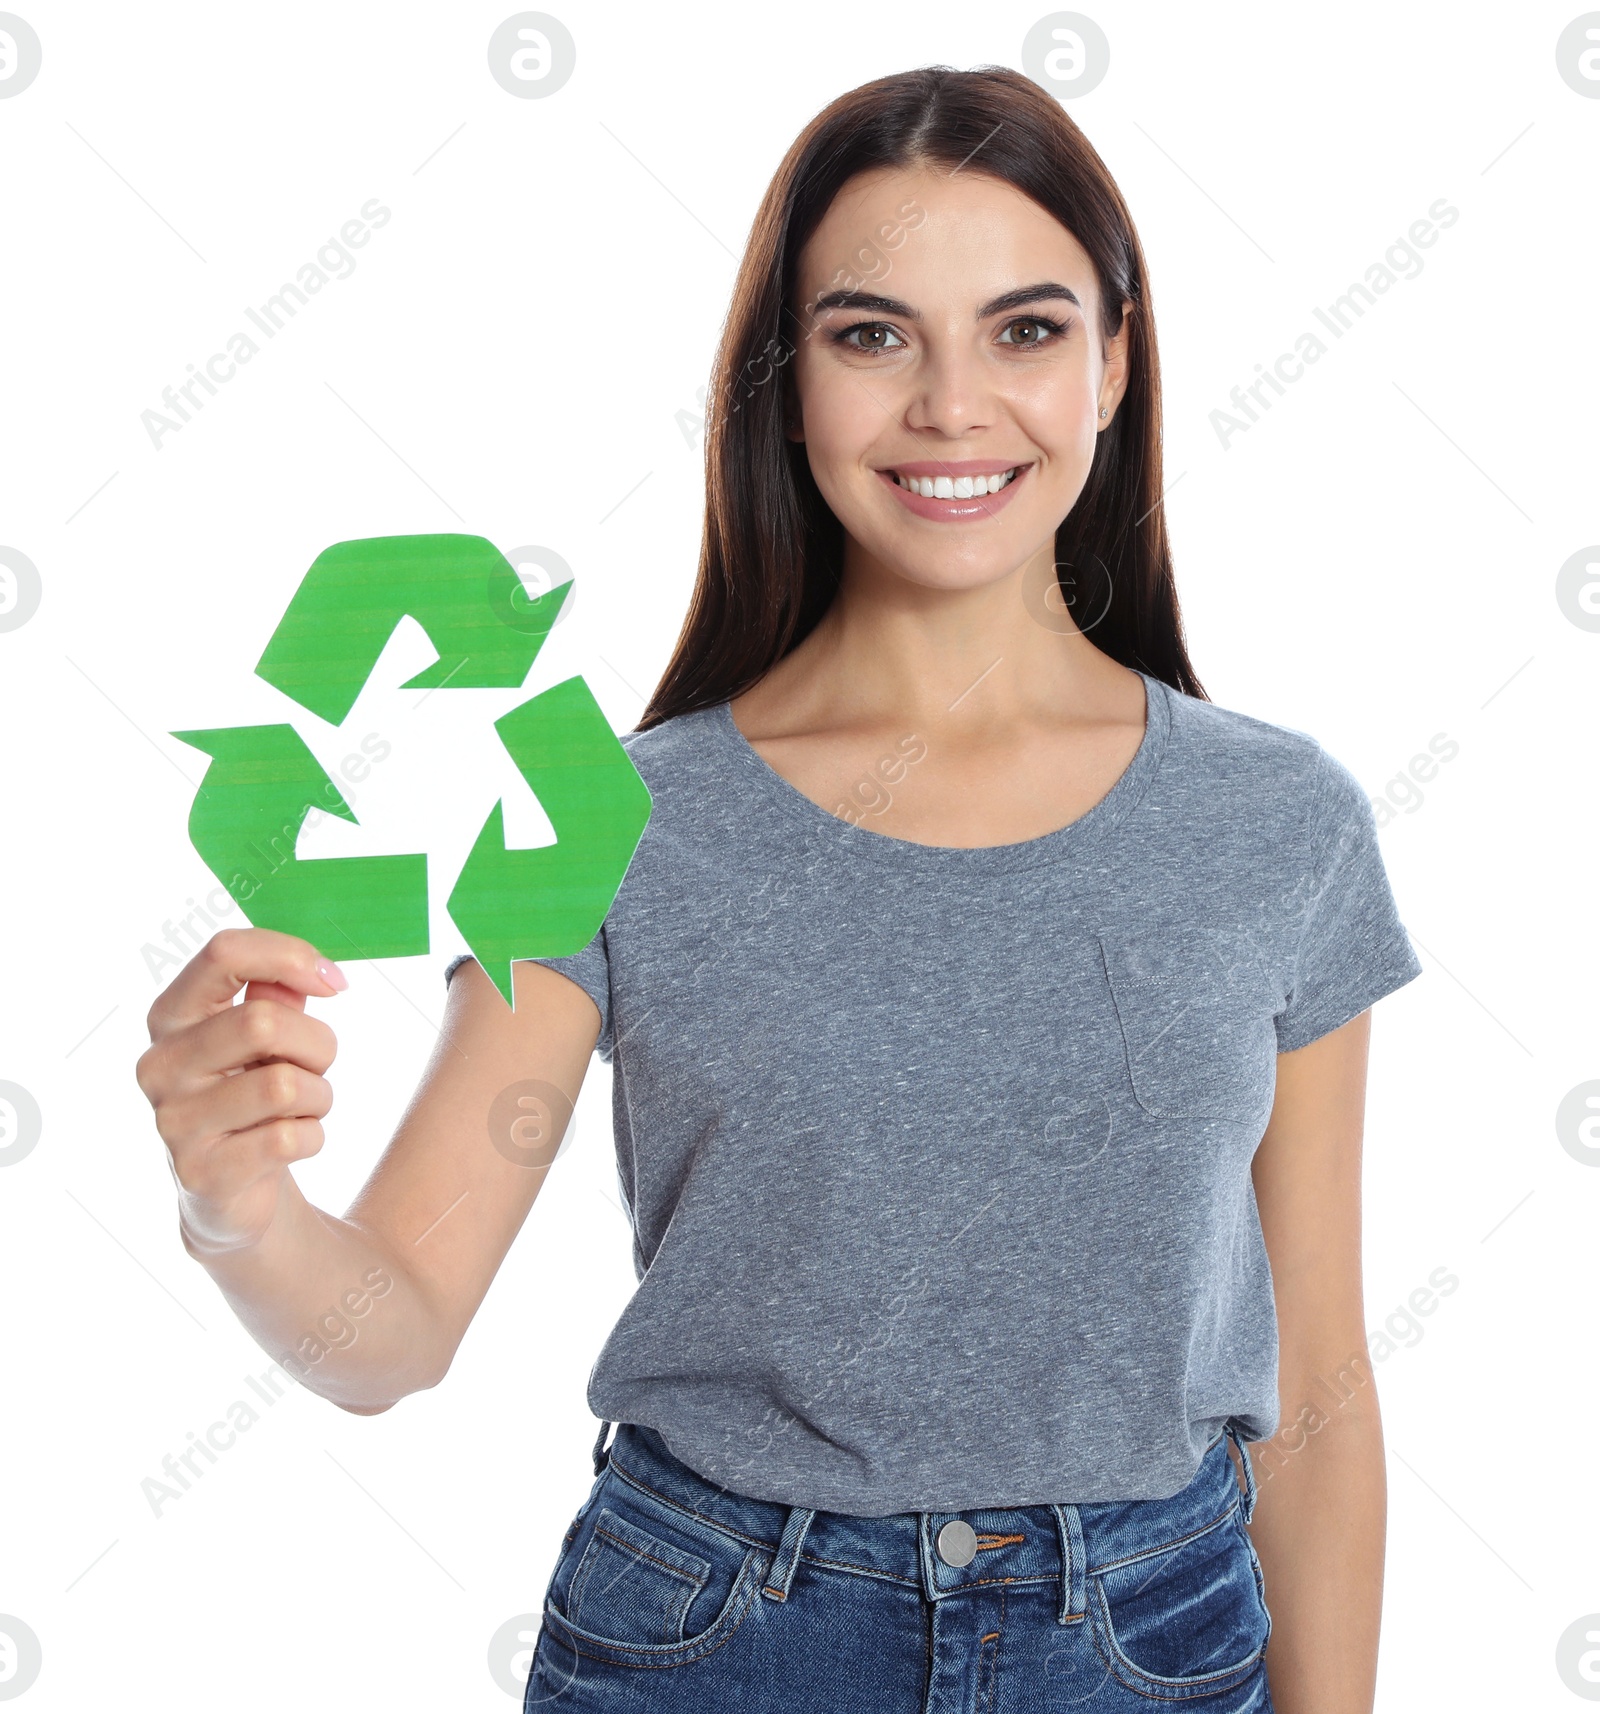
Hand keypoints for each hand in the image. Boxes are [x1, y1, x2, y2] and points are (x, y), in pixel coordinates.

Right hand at [136, 927, 346, 1253]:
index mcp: (172, 1015)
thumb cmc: (252, 1094)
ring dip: (318, 1096)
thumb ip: (278, 993)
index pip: (223, 953)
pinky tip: (290, 1143)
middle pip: (263, 1022)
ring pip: (284, 1085)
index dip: (290, 956)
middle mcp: (161, 1064)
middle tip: (316, 1066)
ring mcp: (174, 1121)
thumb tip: (317, 971)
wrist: (231, 1189)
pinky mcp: (202, 1172)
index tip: (334, 982)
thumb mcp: (263, 1037)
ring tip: (301, 1108)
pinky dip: (312, 1137)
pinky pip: (289, 1139)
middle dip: (317, 1044)